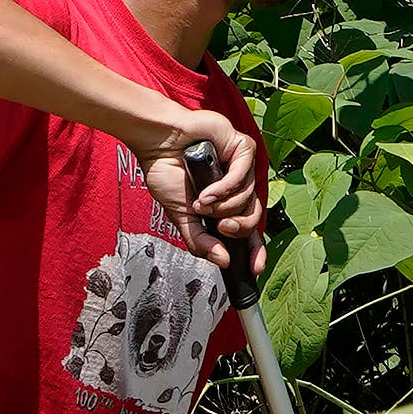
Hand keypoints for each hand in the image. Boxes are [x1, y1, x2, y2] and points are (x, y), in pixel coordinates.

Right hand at [119, 112, 264, 274]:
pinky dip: (224, 188)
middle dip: (237, 227)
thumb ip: (200, 241)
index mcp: (226, 202)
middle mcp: (238, 185)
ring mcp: (242, 166)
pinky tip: (206, 191)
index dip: (254, 250)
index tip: (254, 269)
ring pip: (247, 198)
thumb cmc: (168, 173)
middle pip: (253, 217)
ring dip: (221, 205)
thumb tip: (223, 262)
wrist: (158, 144)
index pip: (248, 230)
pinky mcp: (243, 148)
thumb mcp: (182, 217)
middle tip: (220, 226)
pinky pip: (242, 176)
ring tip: (200, 201)